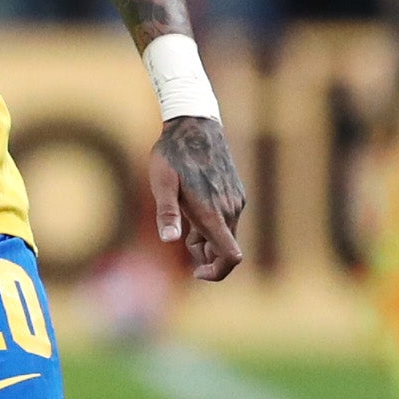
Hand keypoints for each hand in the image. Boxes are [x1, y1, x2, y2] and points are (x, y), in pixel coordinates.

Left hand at [148, 116, 245, 282]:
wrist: (195, 126)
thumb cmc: (172, 156)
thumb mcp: (161, 184)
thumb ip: (167, 213)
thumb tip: (170, 241)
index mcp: (213, 213)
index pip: (230, 257)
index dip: (216, 272)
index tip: (196, 271)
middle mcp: (231, 210)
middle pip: (225, 251)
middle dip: (203, 253)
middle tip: (181, 234)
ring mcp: (236, 201)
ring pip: (225, 236)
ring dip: (206, 238)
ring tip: (184, 215)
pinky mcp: (237, 194)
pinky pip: (227, 221)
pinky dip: (212, 224)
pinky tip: (194, 205)